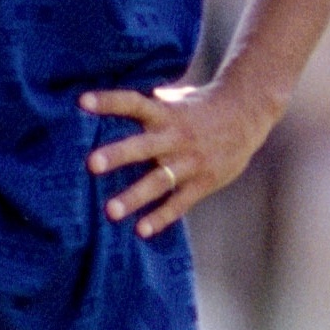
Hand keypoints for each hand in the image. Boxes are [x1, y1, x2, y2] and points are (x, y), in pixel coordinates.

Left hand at [80, 81, 270, 237]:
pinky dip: (161, 217)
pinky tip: (141, 230)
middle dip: (118, 155)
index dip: (109, 102)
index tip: (82, 101)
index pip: (133, 103)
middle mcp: (175, 137)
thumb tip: (110, 99)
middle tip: (91, 164)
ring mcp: (190, 161)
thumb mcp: (176, 98)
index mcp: (166, 113)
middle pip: (143, 146)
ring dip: (135, 196)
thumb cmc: (202, 106)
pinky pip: (180, 202)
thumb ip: (147, 104)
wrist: (247, 114)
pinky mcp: (204, 182)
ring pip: (159, 180)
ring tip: (110, 211)